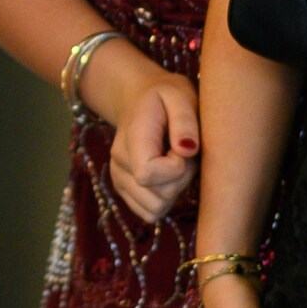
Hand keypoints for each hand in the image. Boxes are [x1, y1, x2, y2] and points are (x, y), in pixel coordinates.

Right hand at [102, 70, 199, 223]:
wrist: (139, 98)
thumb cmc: (165, 96)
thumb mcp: (180, 95)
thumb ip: (185, 121)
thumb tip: (187, 150)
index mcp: (132, 138)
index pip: (148, 174)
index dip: (177, 167)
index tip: (184, 147)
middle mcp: (119, 162)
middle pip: (157, 197)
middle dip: (181, 179)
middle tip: (184, 152)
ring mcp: (119, 179)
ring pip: (155, 209)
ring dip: (174, 191)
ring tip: (176, 162)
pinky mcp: (125, 190)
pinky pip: (150, 212)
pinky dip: (164, 199)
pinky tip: (168, 175)